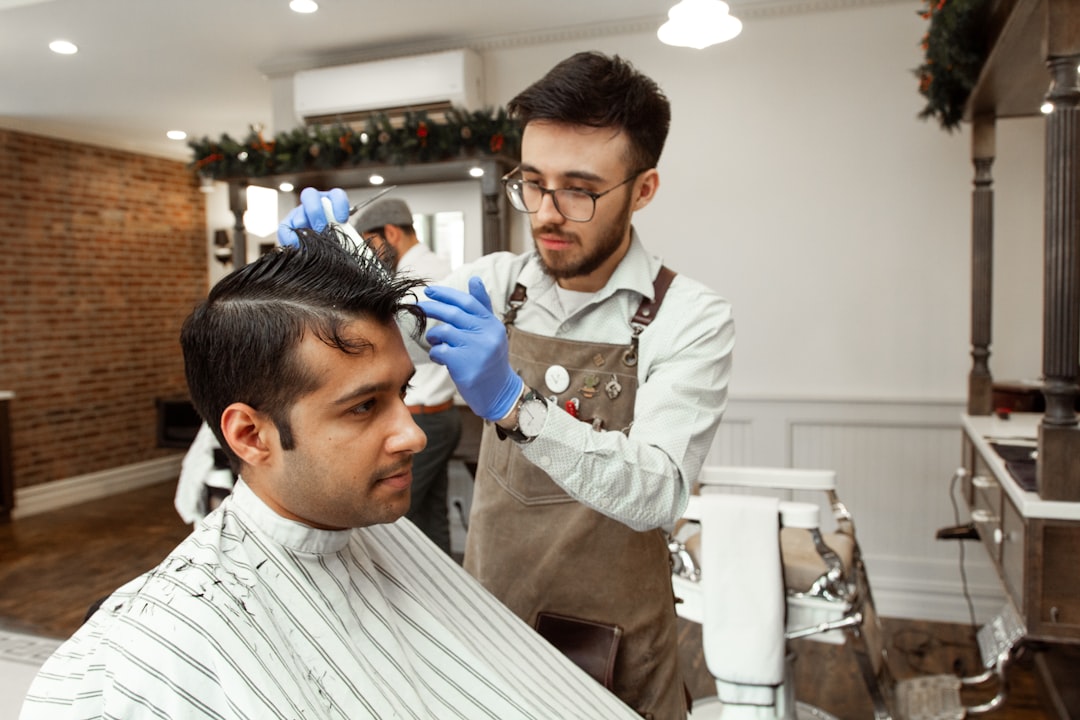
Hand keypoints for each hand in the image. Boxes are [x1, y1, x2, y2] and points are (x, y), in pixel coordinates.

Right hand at [277, 187, 349, 246]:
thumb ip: (346, 232)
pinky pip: (285, 228)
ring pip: (298, 214)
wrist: (326, 247)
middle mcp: (314, 203)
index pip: (336, 195)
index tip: (342, 220)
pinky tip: (297, 245)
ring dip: (304, 229)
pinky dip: (290, 238)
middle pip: (310, 196)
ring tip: (311, 242)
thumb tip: (345, 237)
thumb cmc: (337, 238)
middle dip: (316, 214)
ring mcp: (299, 212)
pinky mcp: (288, 225)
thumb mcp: (345, 234)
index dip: (339, 205)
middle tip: (321, 230)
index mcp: (332, 201)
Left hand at [419, 277, 523, 421]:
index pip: (467, 302)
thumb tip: (474, 279)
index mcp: (492, 324)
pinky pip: (440, 351)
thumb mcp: (491, 331)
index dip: (447, 294)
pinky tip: (440, 358)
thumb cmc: (490, 360)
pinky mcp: (465, 365)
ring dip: (434, 336)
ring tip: (436, 343)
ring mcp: (477, 350)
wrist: (499, 392)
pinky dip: (435, 353)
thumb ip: (482, 307)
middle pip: (454, 314)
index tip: (430, 291)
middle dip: (432, 308)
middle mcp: (487, 334)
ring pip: (444, 332)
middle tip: (418, 306)